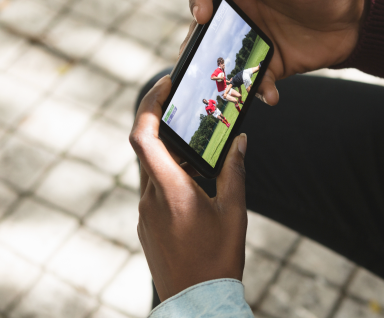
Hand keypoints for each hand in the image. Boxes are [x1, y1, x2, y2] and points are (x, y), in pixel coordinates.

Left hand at [129, 76, 247, 300]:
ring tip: (199, 158)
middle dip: (165, 126)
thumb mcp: (234, 211)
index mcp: (171, 189)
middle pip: (148, 148)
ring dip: (171, 156)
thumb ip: (234, 171)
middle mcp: (150, 197)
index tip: (165, 87)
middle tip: (188, 115)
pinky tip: (194, 189)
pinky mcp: (146, 224)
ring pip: (151, 169)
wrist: (197, 300)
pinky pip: (153, 189)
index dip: (148, 105)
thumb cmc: (218, 258)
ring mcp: (145, 212)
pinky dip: (169, 178)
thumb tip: (239, 141)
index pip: (143, 136)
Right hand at [184, 0, 364, 104]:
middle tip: (192, 57)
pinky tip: (271, 95)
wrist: (355, 21)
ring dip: (221, 74)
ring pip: (226, 58)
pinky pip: (256, 79)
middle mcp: (244, 13)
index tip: (203, 15)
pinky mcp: (271, 64)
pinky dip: (260, 89)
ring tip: (221, 87)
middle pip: (208, 28)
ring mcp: (255, 40)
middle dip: (197, 42)